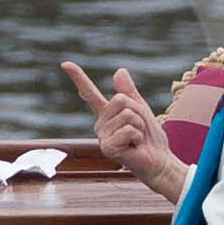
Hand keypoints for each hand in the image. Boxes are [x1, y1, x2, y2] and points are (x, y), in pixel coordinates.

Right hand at [60, 62, 184, 203]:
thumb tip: (119, 70)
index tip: (65, 63)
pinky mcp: (107, 148)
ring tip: (137, 139)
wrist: (159, 160)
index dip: (78, 78)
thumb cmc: (150, 137)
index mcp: (106, 114)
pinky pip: (128, 129)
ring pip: (126, 114)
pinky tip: (134, 147)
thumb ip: (129, 91)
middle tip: (139, 128)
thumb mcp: (140, 108)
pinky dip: (137, 136)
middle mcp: (100, 124)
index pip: (89, 93)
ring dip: (139, 125)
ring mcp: (102, 137)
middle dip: (137, 112)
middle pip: (120, 99)